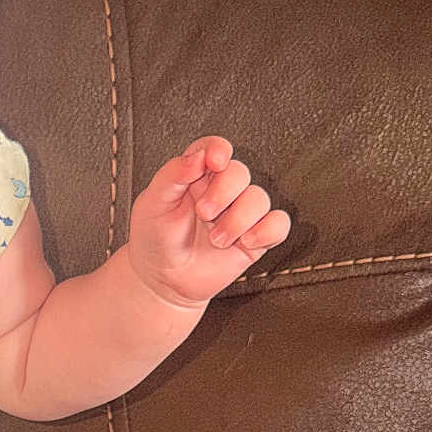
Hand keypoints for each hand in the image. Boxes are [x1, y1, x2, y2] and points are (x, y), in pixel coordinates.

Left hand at [126, 137, 290, 305]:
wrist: (162, 281)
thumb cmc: (154, 239)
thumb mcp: (152, 204)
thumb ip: (172, 175)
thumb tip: (198, 156)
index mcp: (195, 176)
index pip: (213, 149)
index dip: (219, 149)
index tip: (215, 161)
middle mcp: (220, 191)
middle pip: (239, 172)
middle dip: (224, 192)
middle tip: (203, 213)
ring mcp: (239, 213)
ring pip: (260, 199)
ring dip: (238, 220)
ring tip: (215, 240)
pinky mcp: (254, 237)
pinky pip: (278, 224)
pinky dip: (267, 230)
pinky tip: (245, 242)